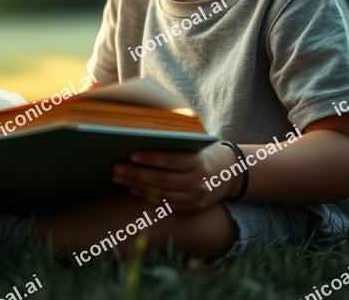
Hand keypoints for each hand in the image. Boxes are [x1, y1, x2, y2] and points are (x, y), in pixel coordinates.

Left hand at [111, 142, 240, 211]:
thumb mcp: (198, 144)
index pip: (170, 160)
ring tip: (119, 178)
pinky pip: (166, 204)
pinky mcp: (192, 209)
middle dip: (136, 174)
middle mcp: (198, 183)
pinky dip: (147, 197)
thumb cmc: (208, 152)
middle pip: (161, 180)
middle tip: (117, 168)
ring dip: (137, 186)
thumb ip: (177, 144)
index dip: (150, 158)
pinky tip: (133, 189)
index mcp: (200, 162)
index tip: (131, 155)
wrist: (232, 174)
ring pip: (160, 194)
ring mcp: (196, 198)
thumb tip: (144, 139)